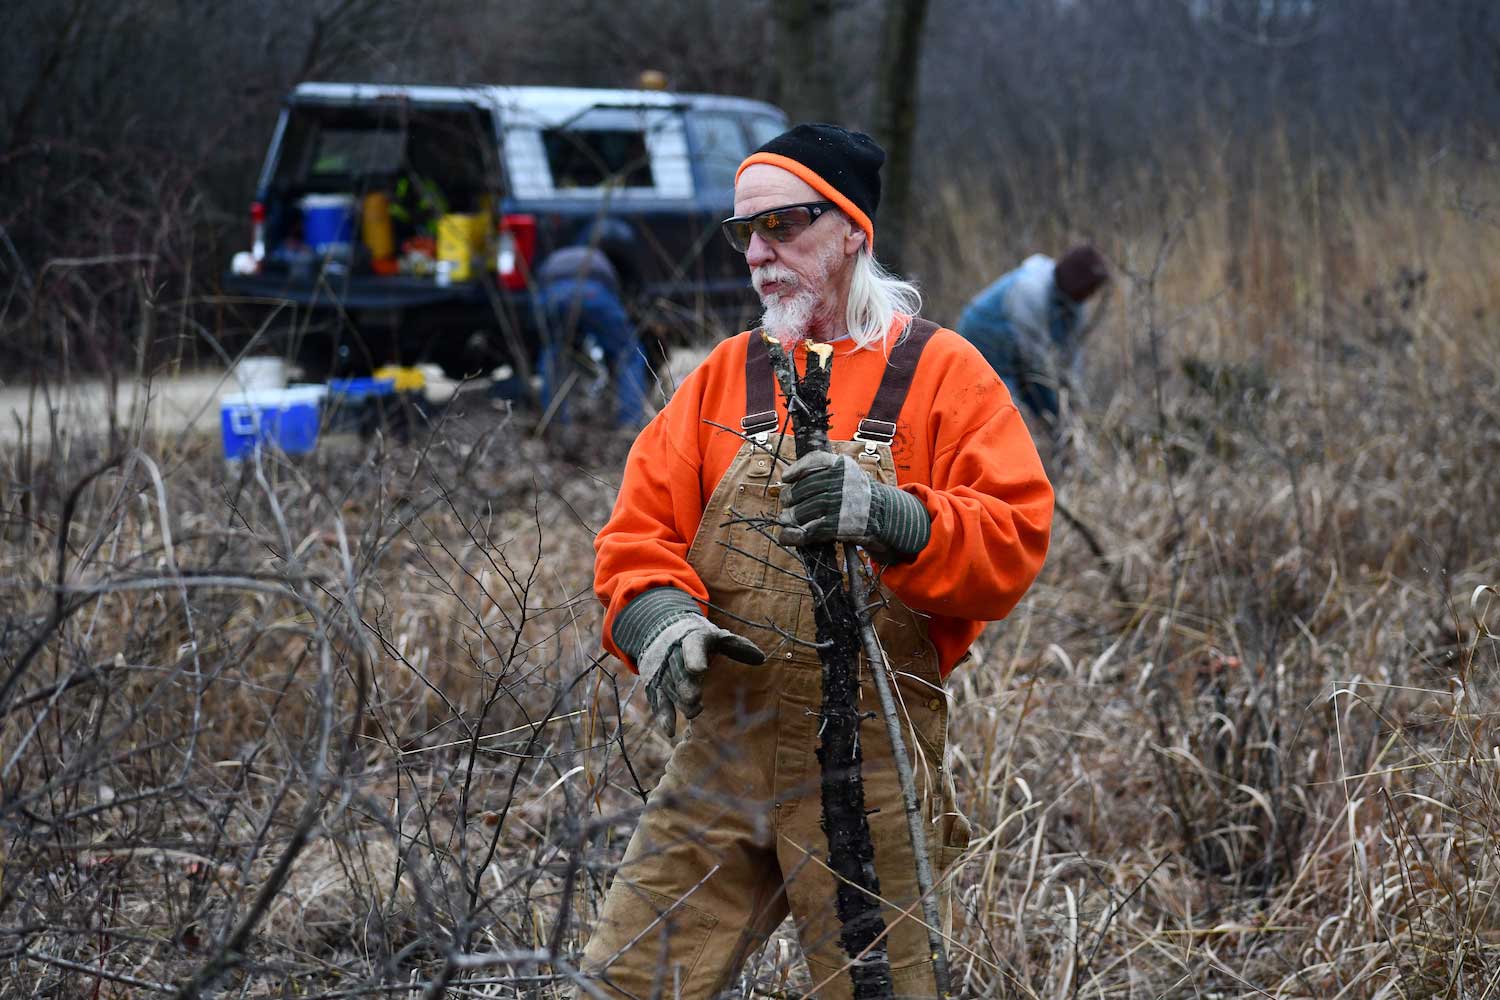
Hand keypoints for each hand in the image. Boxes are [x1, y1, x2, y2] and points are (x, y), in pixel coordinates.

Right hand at [641, 616, 764, 736]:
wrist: (660, 631)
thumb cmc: (699, 639)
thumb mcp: (717, 636)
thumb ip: (736, 646)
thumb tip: (761, 658)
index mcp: (691, 638)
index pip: (692, 646)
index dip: (695, 657)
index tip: (700, 669)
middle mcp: (673, 654)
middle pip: (678, 670)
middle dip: (685, 684)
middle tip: (694, 697)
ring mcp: (662, 670)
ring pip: (669, 687)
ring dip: (679, 701)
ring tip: (694, 713)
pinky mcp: (654, 684)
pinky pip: (658, 701)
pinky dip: (663, 716)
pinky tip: (669, 731)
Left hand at [776, 450, 930, 561]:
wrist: (887, 516)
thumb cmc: (861, 495)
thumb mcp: (850, 475)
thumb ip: (826, 473)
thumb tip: (790, 482)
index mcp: (843, 466)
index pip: (814, 461)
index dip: (796, 469)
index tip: (786, 478)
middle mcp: (840, 482)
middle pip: (804, 488)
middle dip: (790, 497)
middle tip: (786, 504)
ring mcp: (840, 503)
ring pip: (804, 510)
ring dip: (791, 518)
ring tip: (786, 520)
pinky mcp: (839, 525)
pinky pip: (810, 530)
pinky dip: (795, 535)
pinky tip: (786, 537)